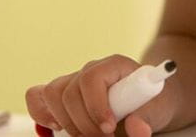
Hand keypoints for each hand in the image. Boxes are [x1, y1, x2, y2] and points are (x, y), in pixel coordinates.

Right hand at [25, 54, 174, 136]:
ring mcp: (74, 80)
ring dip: (66, 122)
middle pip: (69, 91)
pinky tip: (57, 128)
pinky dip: (42, 114)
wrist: (149, 102)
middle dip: (83, 123)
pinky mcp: (63, 95)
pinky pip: (38, 97)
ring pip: (51, 94)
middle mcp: (91, 69)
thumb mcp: (157, 110)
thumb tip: (137, 129)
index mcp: (115, 65)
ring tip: (85, 134)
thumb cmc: (152, 103)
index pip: (92, 78)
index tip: (109, 128)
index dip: (96, 106)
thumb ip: (147, 118)